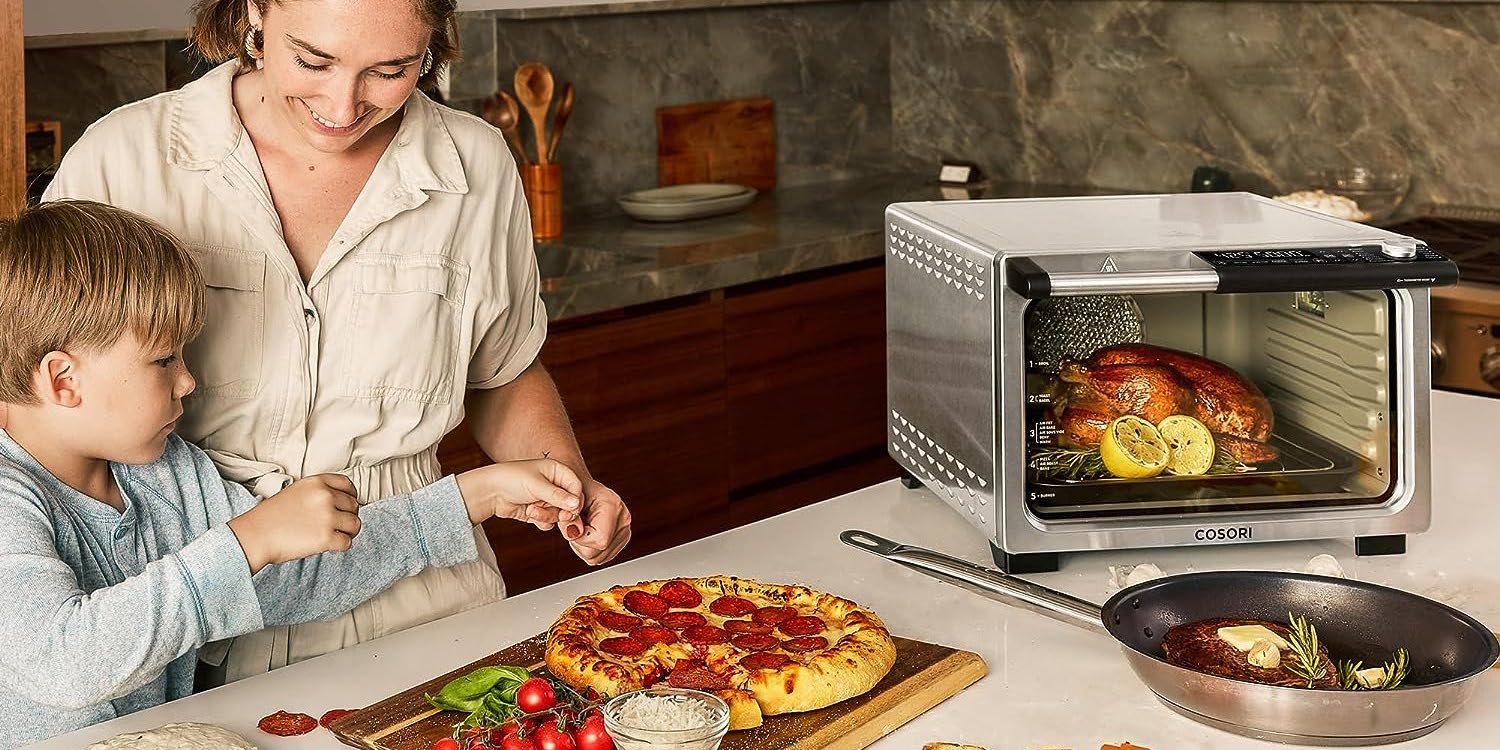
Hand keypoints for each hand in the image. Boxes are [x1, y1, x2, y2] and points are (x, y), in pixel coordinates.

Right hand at [227, 474, 360, 573]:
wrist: (254, 535)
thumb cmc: (270, 517)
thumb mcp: (295, 492)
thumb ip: (318, 493)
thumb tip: (339, 503)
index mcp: (317, 482)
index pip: (347, 485)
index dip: (351, 496)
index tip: (347, 506)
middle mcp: (325, 497)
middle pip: (353, 506)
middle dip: (348, 516)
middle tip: (337, 526)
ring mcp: (327, 517)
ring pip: (355, 525)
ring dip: (348, 532)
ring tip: (335, 536)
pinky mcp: (325, 538)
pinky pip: (347, 543)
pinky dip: (341, 547)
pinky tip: (329, 546)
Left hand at [456, 458, 582, 528]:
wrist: (489, 492)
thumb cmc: (511, 479)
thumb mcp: (536, 485)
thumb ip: (558, 496)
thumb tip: (576, 504)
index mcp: (557, 471)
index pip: (576, 486)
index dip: (575, 499)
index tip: (572, 509)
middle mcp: (554, 485)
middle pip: (570, 503)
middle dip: (562, 511)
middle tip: (559, 516)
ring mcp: (547, 499)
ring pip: (560, 514)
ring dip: (547, 515)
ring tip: (532, 510)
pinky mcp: (539, 511)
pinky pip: (549, 522)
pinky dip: (541, 521)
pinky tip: (529, 513)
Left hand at [565, 478, 630, 565]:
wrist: (582, 488)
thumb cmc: (573, 492)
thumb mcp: (566, 503)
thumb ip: (567, 520)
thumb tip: (572, 534)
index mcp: (612, 506)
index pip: (600, 540)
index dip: (580, 539)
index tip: (573, 526)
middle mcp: (623, 518)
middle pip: (599, 553)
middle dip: (580, 545)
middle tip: (575, 527)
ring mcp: (625, 529)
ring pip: (599, 558)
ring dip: (584, 548)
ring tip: (580, 529)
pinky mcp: (622, 537)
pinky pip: (602, 557)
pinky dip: (590, 550)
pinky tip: (587, 534)